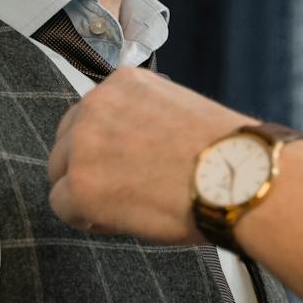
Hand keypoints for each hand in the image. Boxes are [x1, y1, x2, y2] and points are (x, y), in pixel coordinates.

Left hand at [47, 66, 251, 243]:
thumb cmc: (227, 153)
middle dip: (90, 167)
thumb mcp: (182, 110)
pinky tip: (121, 220)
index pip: (92, 114)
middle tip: (126, 189)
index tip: (128, 164)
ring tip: (128, 206)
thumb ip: (146, 118)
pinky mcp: (81, 185)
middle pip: (67, 142)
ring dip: (87, 192)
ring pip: (60, 174)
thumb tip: (135, 148)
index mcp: (124, 83)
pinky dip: (87, 218)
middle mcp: (96, 105)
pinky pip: (63, 207)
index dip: (107, 146)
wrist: (241, 178)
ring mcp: (84, 145)